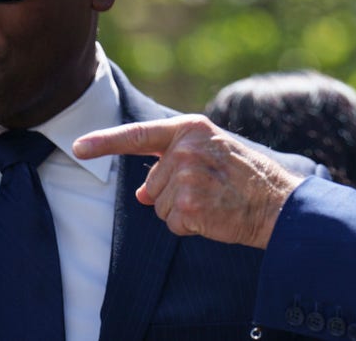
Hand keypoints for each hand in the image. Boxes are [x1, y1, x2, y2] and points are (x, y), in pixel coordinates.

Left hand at [73, 114, 303, 248]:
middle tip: (209, 190)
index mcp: (190, 128)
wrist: (277, 202)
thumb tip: (141, 193)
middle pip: (151, 184)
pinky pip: (172, 224)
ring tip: (214, 201)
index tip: (78, 147)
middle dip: (172, 194)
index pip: (138, 134)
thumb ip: (173, 162)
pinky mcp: (189, 205)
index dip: (104, 142)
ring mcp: (185, 177)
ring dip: (182, 211)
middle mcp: (184, 149)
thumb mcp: (210, 154)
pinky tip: (212, 216)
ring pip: (159, 206)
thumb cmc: (245, 177)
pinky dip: (189, 227)